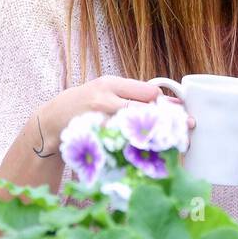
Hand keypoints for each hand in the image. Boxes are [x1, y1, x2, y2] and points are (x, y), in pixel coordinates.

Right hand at [32, 76, 194, 156]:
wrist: (50, 121)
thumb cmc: (87, 104)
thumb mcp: (108, 91)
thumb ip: (136, 94)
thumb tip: (174, 103)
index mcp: (110, 84)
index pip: (148, 92)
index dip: (166, 104)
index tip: (177, 113)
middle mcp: (104, 100)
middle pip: (145, 111)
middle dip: (168, 121)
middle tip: (187, 129)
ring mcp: (97, 122)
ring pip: (135, 130)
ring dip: (156, 137)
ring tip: (175, 143)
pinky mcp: (94, 140)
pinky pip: (121, 146)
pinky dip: (137, 151)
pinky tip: (151, 155)